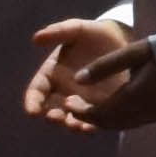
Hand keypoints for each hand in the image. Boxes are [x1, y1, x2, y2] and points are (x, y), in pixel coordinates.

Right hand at [23, 14, 155, 130]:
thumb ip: (59, 32)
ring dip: (71, 124)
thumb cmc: (96, 34)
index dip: (32, 101)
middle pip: (51, 109)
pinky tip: (92, 127)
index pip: (37, 91)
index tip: (32, 111)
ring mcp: (82, 100)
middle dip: (52, 116)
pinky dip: (91, 125)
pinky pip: (93, 120)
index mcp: (52, 75)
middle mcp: (64, 91)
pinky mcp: (101, 106)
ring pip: (72, 118)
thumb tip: (36, 38)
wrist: (124, 39)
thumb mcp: (79, 29)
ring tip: (75, 125)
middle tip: (55, 117)